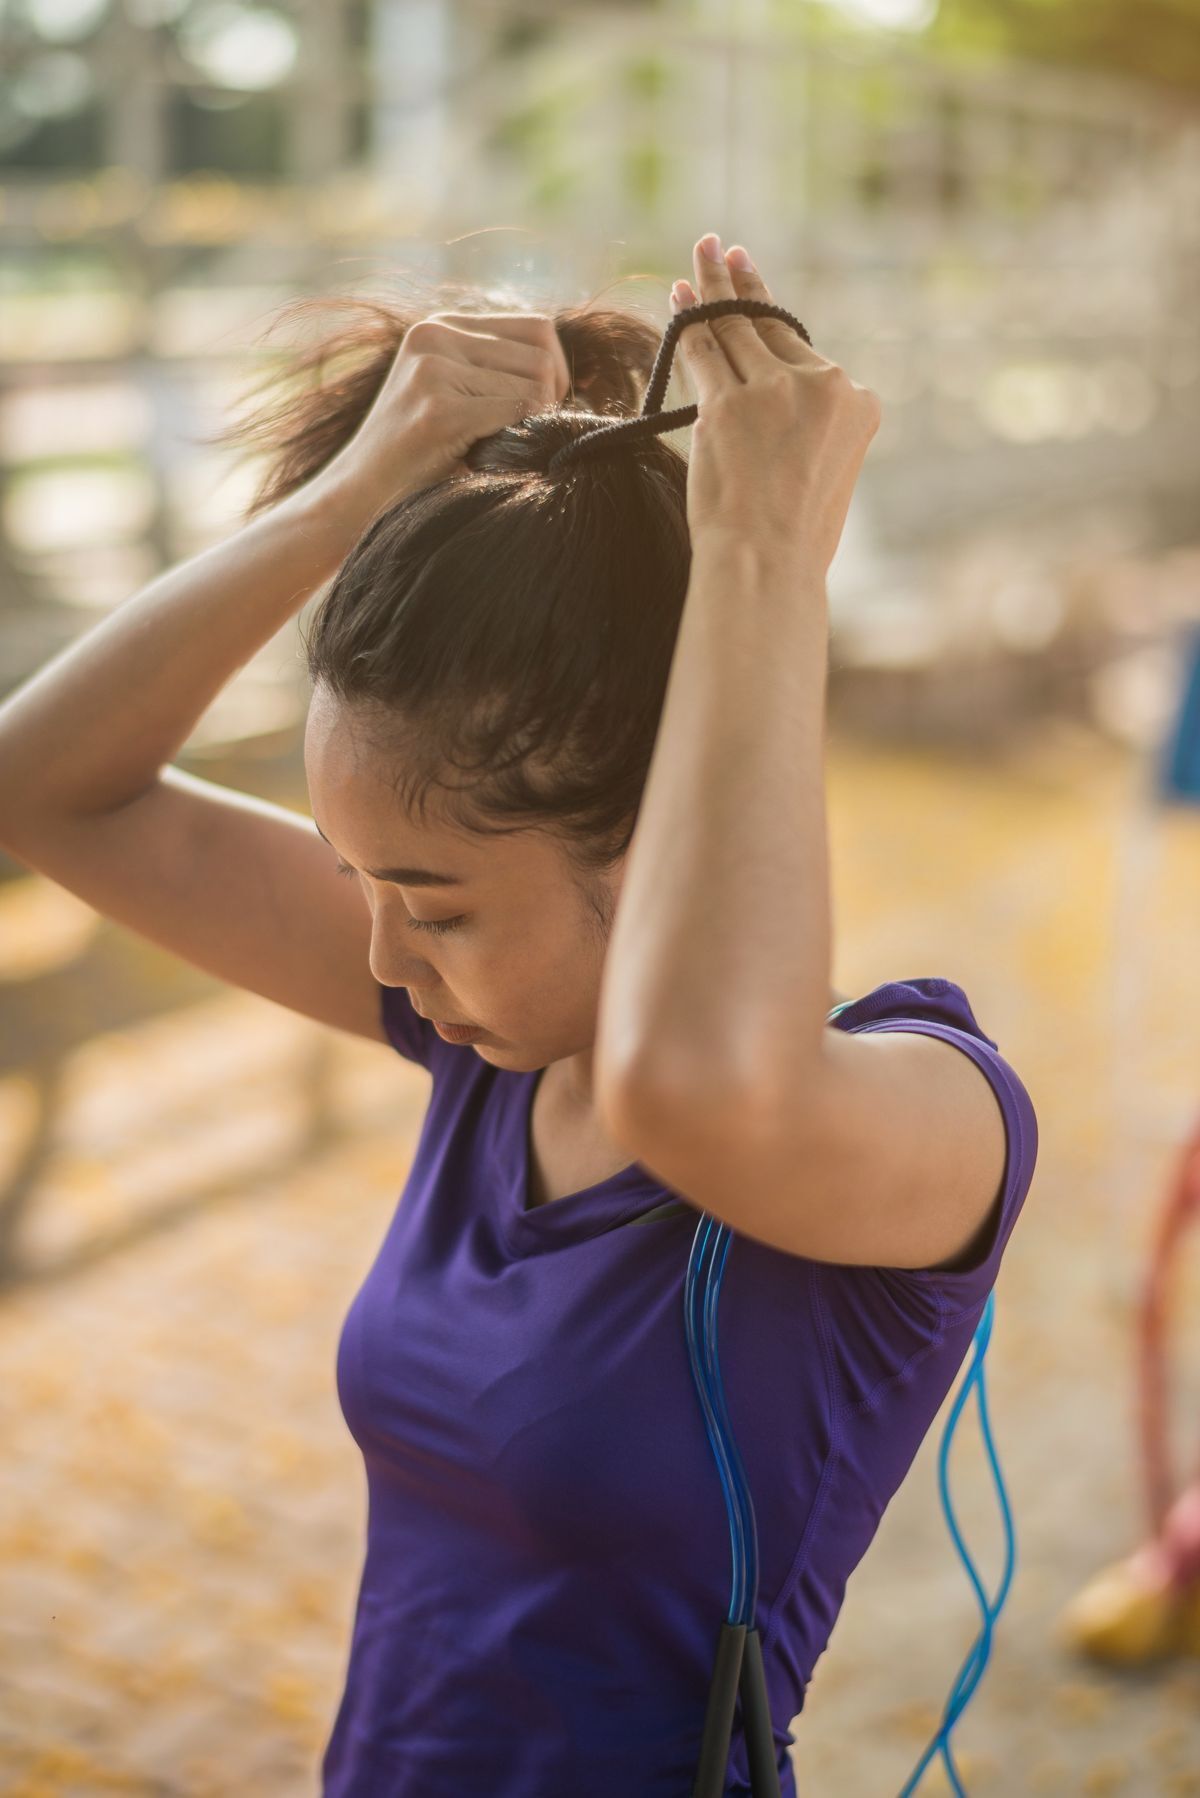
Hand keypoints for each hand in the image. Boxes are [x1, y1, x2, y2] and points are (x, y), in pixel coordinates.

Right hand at [315, 311, 573, 519]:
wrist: (354, 500)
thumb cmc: (414, 458)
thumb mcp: (452, 395)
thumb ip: (497, 372)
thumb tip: (576, 373)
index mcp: (441, 326)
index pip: (538, 328)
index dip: (555, 373)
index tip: (538, 412)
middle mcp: (434, 334)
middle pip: (543, 354)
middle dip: (551, 401)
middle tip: (525, 437)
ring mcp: (433, 369)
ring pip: (536, 385)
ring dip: (533, 424)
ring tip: (500, 448)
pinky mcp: (438, 409)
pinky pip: (517, 414)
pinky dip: (517, 440)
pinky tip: (488, 458)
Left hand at [671, 235, 880, 577]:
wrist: (769, 565)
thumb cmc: (796, 538)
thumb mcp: (830, 475)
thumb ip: (814, 432)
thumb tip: (782, 420)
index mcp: (860, 404)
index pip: (807, 356)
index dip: (772, 322)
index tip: (754, 286)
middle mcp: (822, 387)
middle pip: (771, 325)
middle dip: (741, 283)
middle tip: (722, 249)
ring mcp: (773, 393)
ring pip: (735, 328)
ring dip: (712, 286)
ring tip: (701, 254)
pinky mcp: (728, 406)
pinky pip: (703, 351)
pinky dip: (688, 321)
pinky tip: (679, 297)